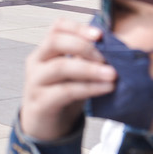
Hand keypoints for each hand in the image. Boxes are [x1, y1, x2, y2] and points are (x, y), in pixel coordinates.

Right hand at [19, 20, 115, 141]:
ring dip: (90, 69)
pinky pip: (65, 91)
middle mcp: (37, 62)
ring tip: (112, 74)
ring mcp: (35, 82)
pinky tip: (106, 88)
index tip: (100, 34)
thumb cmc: (62, 95)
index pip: (57, 28)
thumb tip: (117, 48)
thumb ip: (86, 60)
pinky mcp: (40, 103)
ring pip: (60, 67)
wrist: (44, 126)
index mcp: (45, 50)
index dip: (78, 27)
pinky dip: (89, 88)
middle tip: (106, 57)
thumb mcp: (73, 74)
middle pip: (55, 41)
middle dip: (83, 46)